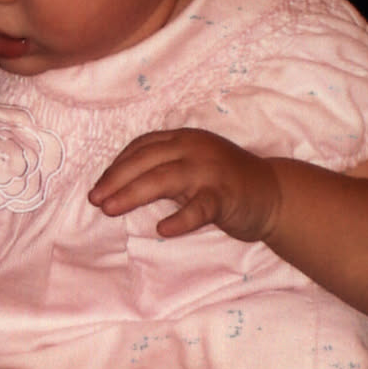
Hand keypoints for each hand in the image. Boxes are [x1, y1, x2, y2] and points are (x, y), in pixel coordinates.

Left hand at [89, 129, 282, 242]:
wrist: (273, 193)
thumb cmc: (224, 182)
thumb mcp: (190, 166)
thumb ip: (162, 168)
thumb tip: (117, 186)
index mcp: (183, 139)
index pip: (142, 147)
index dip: (116, 166)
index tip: (98, 186)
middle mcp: (194, 149)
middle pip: (145, 161)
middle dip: (116, 180)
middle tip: (94, 200)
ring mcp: (210, 170)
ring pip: (163, 179)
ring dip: (132, 194)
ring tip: (110, 209)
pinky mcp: (225, 195)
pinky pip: (198, 208)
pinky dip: (180, 218)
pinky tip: (162, 229)